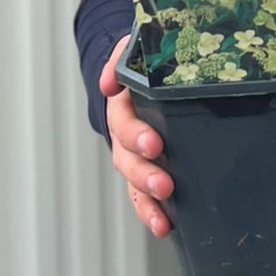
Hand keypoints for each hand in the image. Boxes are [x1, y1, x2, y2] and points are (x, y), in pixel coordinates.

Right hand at [100, 34, 174, 236]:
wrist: (150, 73)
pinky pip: (146, 195)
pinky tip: (166, 227)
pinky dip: (152, 212)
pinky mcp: (151, 168)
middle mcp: (126, 134)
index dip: (135, 134)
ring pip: (134, 183)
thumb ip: (124, 56)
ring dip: (147, 200)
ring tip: (164, 216)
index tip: (154, 144)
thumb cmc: (148, 60)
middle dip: (144, 173)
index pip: (123, 121)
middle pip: (126, 159)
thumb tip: (109, 82)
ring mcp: (136, 155)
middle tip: (164, 183)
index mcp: (124, 104)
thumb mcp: (137, 48)